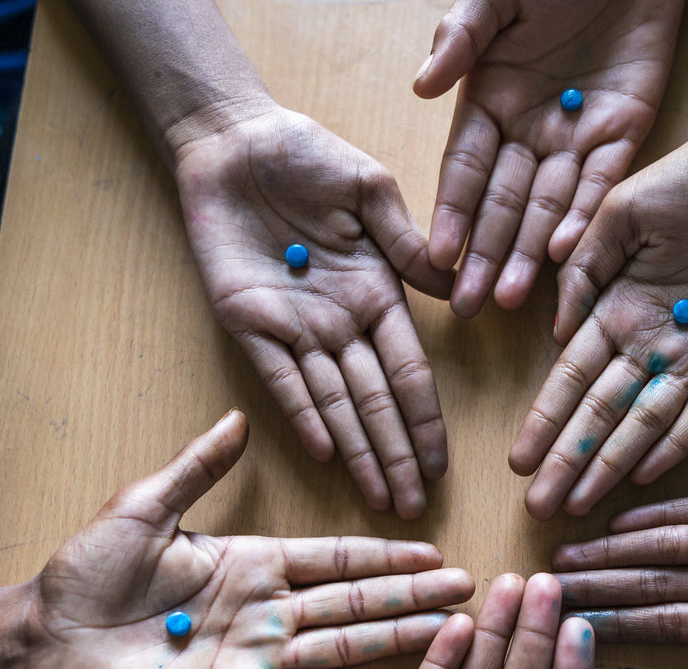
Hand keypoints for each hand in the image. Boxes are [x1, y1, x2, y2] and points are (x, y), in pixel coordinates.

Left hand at [19, 410, 475, 668]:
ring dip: (395, 638)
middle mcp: (264, 611)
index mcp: (250, 563)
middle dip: (411, 594)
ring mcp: (254, 658)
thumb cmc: (85, 574)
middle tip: (467, 588)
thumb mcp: (143, 509)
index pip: (335, 557)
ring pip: (342, 646)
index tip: (432, 547)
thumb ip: (197, 470)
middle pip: (355, 600)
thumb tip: (238, 421)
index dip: (384, 552)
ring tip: (449, 632)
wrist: (42, 641)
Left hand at [173, 107, 453, 519]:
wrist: (233, 141)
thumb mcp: (370, 190)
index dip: (425, 421)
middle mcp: (340, 323)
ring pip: (332, 404)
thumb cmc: (306, 155)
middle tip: (413, 508)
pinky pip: (279, 378)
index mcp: (376, 294)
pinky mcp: (246, 322)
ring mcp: (294, 328)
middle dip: (395, 456)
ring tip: (379, 500)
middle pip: (375, 403)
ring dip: (357, 452)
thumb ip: (408, 242)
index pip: (410, 373)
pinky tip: (326, 453)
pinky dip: (302, 415)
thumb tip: (455, 288)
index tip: (442, 466)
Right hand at [414, 0, 682, 315]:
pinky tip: (565, 254)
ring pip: (550, 206)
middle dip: (483, 254)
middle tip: (466, 304)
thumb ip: (461, 37)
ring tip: (509, 298)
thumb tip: (422, 87)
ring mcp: (576, 135)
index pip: (465, 170)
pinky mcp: (625, 130)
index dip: (451, 212)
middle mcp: (529, 129)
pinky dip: (584, 217)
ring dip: (529, 254)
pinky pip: (602, 182)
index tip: (435, 255)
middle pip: (503, 203)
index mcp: (489, 101)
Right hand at [511, 129, 687, 519]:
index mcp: (619, 305)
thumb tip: (555, 330)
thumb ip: (585, 267)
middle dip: (570, 460)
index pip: (572, 377)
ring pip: (648, 422)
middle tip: (539, 507)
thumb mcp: (623, 208)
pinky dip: (678, 441)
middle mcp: (653, 340)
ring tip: (581, 505)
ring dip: (613, 464)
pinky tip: (645, 474)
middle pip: (603, 412)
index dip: (546, 420)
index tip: (518, 460)